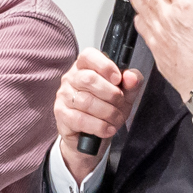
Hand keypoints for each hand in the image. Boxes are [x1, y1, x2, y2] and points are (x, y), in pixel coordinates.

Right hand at [49, 51, 144, 182]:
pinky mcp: (61, 115)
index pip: (89, 56)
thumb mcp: (125, 93)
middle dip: (111, 94)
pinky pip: (80, 119)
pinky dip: (99, 126)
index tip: (118, 79)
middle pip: (89, 79)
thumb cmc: (107, 108)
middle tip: (120, 103)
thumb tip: (131, 77)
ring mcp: (63, 96)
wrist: (93, 136)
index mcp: (85, 67)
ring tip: (116, 119)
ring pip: (86, 101)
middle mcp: (71, 78)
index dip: (105, 66)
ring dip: (107, 113)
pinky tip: (107, 129)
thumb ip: (132, 82)